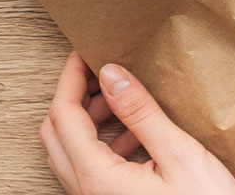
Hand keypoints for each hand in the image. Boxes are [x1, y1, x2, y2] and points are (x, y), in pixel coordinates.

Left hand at [39, 52, 234, 194]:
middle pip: (55, 133)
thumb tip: (112, 74)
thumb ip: (140, 113)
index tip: (84, 53)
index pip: (63, 115)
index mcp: (96, 177)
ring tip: (119, 101)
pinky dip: (100, 145)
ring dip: (86, 121)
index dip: (70, 78)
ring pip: (69, 153)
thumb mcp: (179, 155)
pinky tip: (135, 136)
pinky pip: (88, 171)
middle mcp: (87, 193)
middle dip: (73, 97)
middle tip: (98, 72)